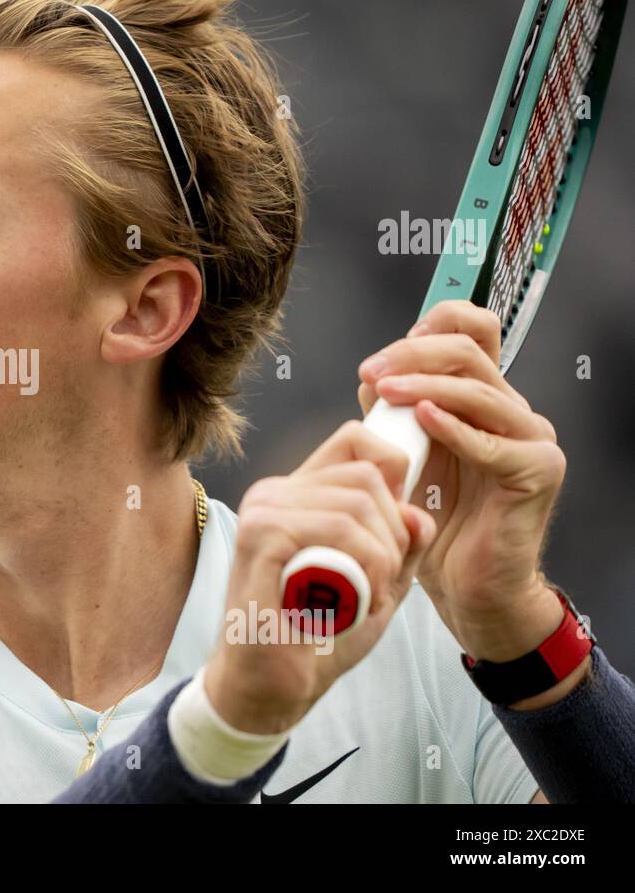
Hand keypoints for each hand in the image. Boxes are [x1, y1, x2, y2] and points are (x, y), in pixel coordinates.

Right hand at [206, 421, 437, 733]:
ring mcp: (264, 510)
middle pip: (367, 474)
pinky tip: (356, 598)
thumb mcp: (377, 584)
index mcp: (297, 494)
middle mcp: (275, 493)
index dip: (394, 469)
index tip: (402, 527)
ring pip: (358, 502)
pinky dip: (365, 565)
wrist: (269, 686)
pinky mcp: (261, 536)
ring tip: (370, 594)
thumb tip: (419, 512)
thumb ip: (401, 545)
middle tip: (387, 578)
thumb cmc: (316, 635)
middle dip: (396, 529)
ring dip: (384, 554)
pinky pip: (338, 529)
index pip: (356, 441)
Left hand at [356, 300, 567, 661]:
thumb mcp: (405, 455)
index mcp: (483, 397)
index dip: (431, 327)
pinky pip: (494, 443)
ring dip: (426, 386)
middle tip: (373, 372)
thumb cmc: (436, 519)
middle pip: (470, 352)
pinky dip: (455, 428)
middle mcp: (513, 410)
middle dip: (414, 355)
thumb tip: (372, 375)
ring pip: (480, 390)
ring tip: (385, 393)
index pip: (472, 331)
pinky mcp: (538, 471)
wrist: (466, 584)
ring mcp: (532, 438)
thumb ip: (394, 414)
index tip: (383, 355)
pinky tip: (422, 420)